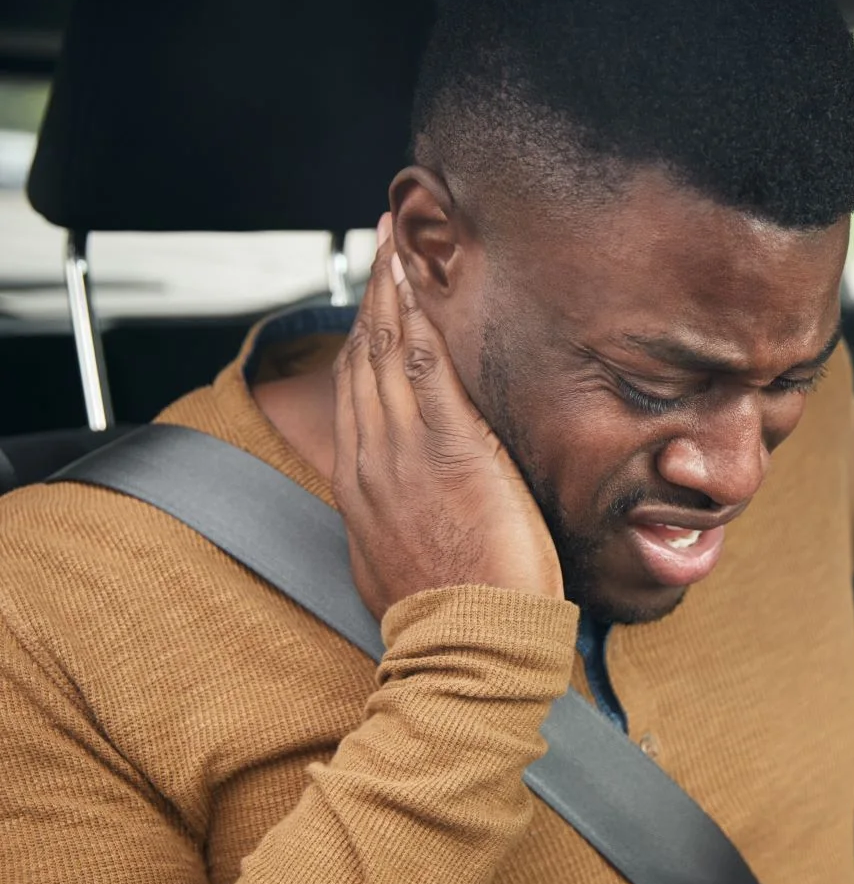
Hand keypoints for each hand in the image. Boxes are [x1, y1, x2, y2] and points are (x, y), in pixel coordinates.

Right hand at [332, 215, 563, 619]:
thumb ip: (401, 526)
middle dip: (372, 298)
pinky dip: (418, 317)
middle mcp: (373, 459)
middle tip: (379, 245)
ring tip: (393, 239)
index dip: (363, 342)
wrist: (466, 644)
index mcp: (363, 487)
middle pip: (364, 360)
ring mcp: (405, 450)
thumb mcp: (403, 566)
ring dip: (391, 289)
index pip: (357, 396)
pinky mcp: (450, 446)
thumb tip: (408, 516)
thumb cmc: (451, 619)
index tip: (373, 306)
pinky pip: (427, 365)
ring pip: (389, 351)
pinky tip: (416, 280)